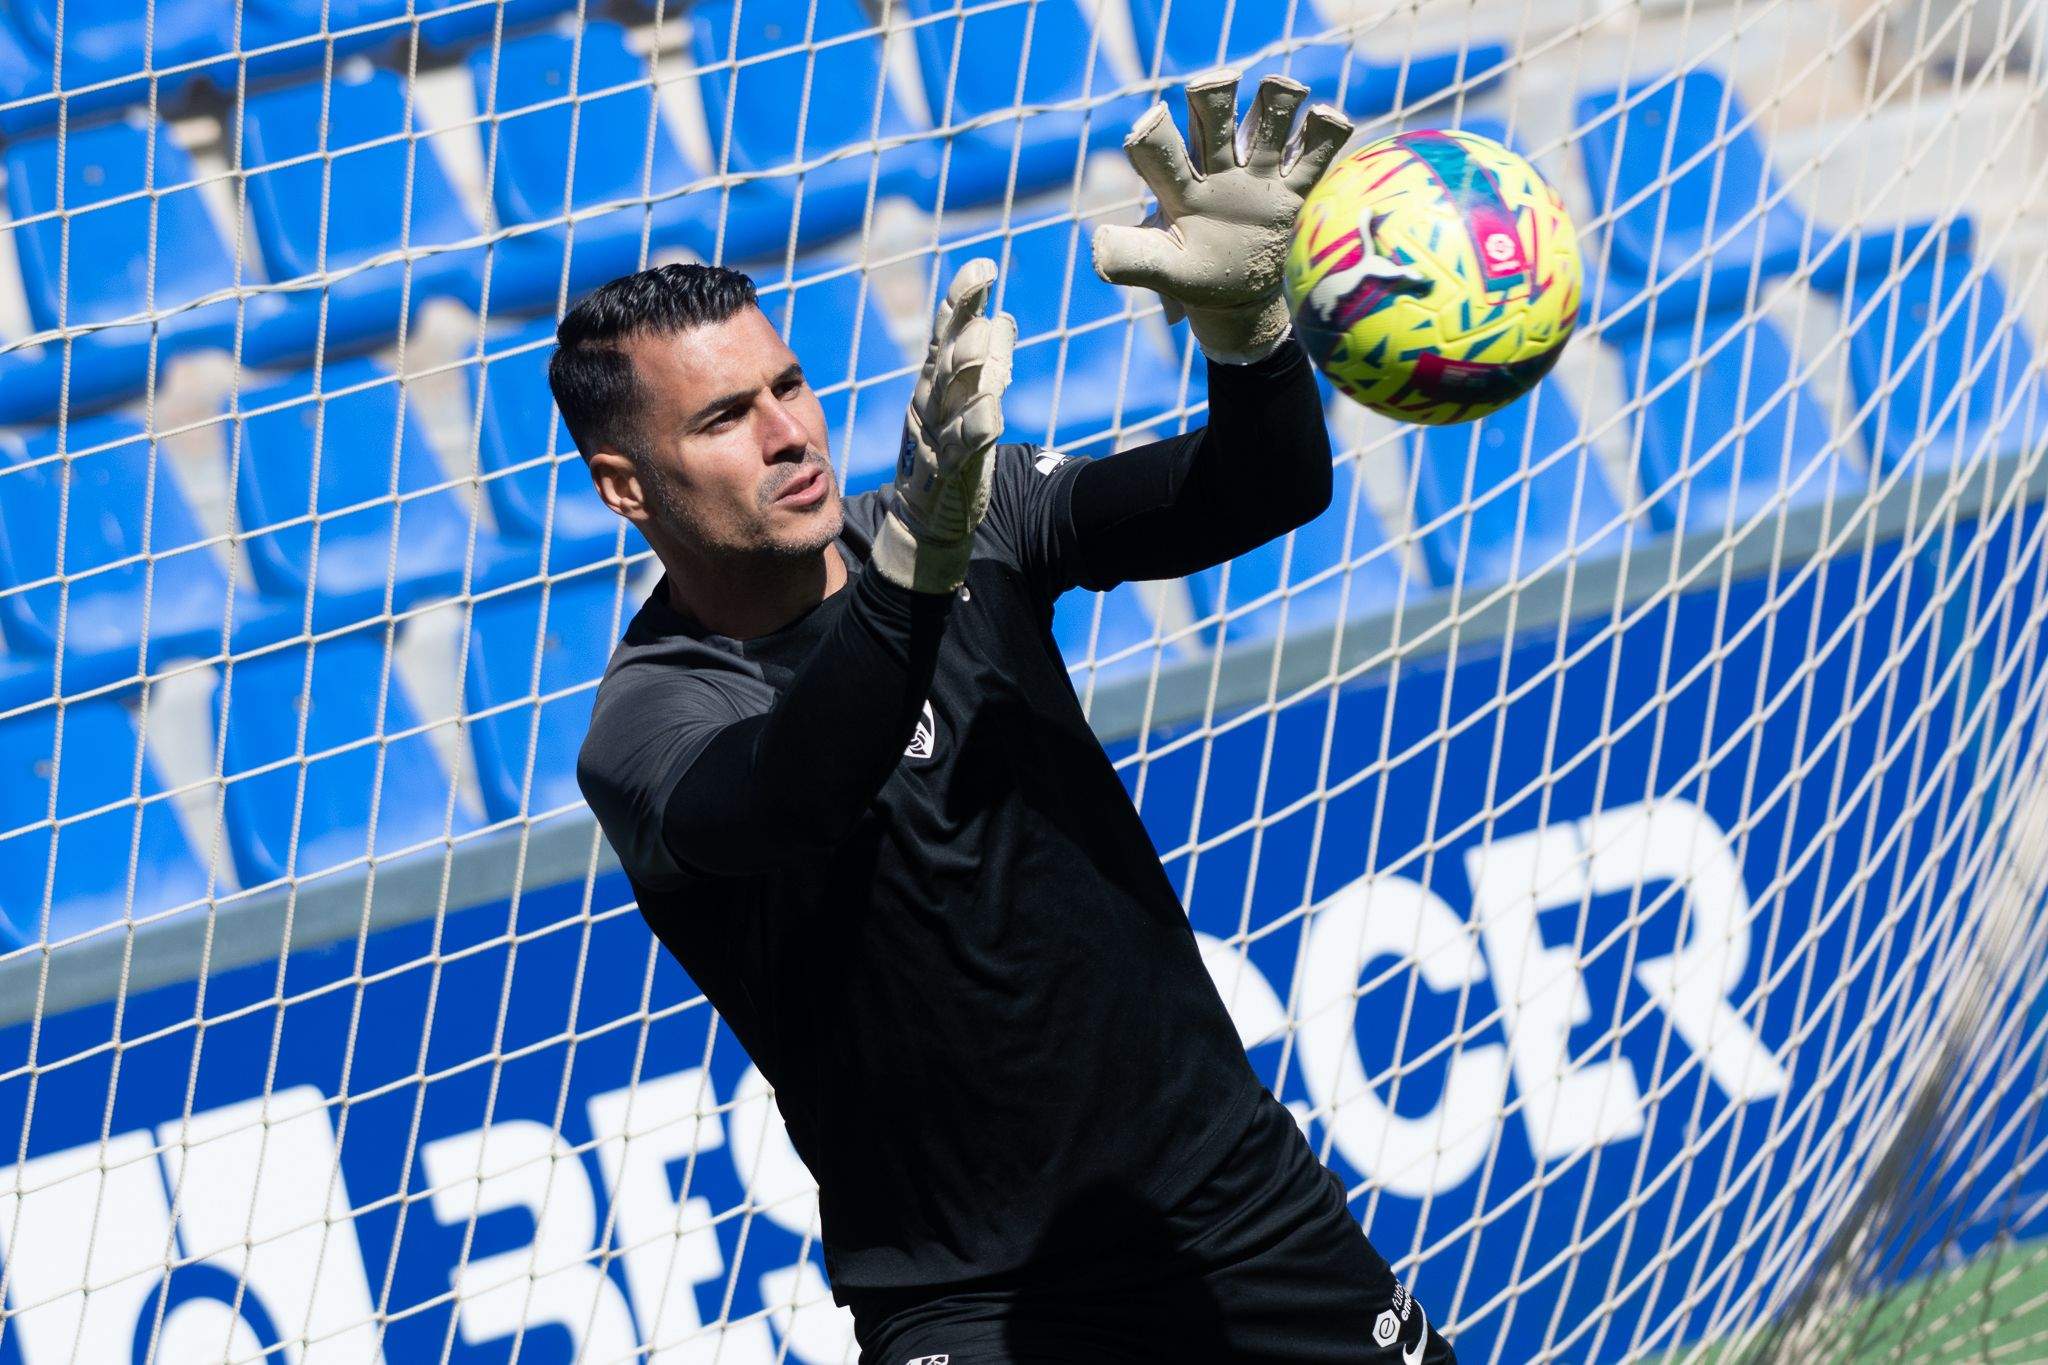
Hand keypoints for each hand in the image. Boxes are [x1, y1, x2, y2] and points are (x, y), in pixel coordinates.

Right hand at [870, 258, 1016, 594]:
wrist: (924, 518)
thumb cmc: (948, 452)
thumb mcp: (969, 401)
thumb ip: (988, 362)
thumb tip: (1004, 318)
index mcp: (934, 383)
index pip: (946, 334)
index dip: (961, 301)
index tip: (981, 266)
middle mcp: (929, 404)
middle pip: (946, 356)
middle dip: (962, 321)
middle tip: (980, 287)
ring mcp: (934, 437)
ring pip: (951, 398)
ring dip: (967, 367)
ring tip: (983, 339)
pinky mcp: (946, 471)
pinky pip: (961, 448)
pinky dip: (975, 429)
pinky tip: (992, 410)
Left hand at [1092, 70, 1354, 363]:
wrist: (1231, 297)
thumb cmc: (1189, 279)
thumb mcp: (1161, 271)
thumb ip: (1132, 259)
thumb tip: (1097, 247)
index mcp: (1177, 186)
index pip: (1163, 150)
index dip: (1156, 133)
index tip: (1151, 120)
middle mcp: (1215, 168)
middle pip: (1214, 115)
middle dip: (1215, 96)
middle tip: (1218, 86)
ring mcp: (1255, 176)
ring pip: (1267, 121)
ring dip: (1276, 101)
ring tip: (1286, 92)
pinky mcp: (1290, 190)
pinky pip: (1314, 155)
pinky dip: (1325, 131)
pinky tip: (1326, 118)